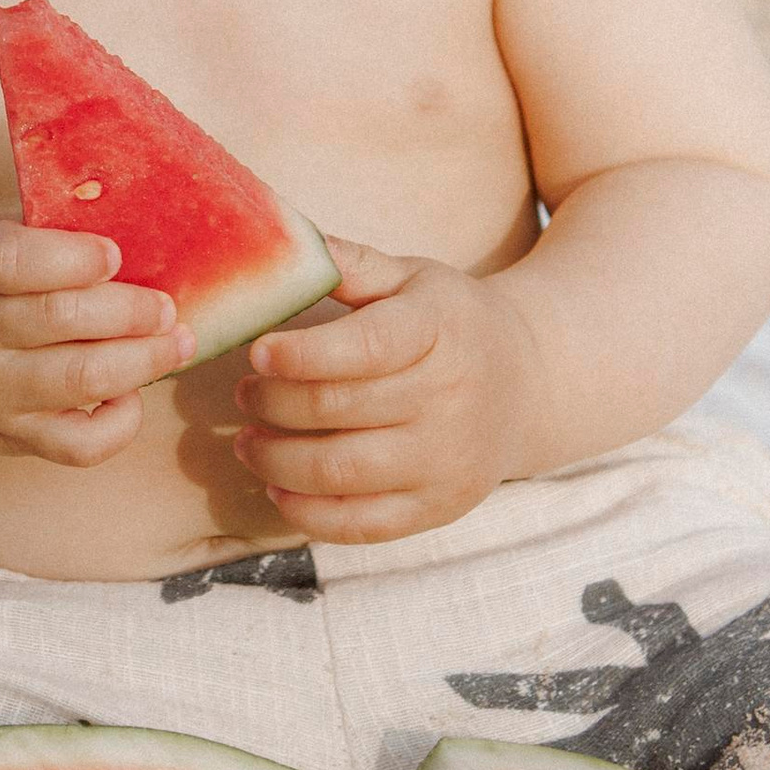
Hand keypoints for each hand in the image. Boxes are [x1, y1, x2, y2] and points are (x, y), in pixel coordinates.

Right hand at [0, 220, 194, 466]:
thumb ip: (40, 231)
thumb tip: (136, 219)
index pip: (10, 261)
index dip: (73, 257)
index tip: (113, 253)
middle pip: (61, 319)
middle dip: (131, 310)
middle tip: (166, 305)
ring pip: (81, 380)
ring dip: (144, 359)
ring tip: (177, 342)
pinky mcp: (8, 438)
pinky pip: (79, 446)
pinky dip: (121, 423)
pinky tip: (132, 393)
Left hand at [232, 239, 542, 541]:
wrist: (527, 383)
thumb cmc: (450, 323)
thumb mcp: (413, 278)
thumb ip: (348, 264)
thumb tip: (279, 244)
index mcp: (438, 330)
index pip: (364, 347)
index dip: (302, 354)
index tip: (256, 351)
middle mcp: (448, 398)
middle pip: (338, 409)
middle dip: (272, 402)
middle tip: (243, 392)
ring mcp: (446, 460)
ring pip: (340, 470)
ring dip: (276, 459)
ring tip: (247, 440)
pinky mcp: (440, 507)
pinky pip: (361, 524)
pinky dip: (307, 512)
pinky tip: (277, 487)